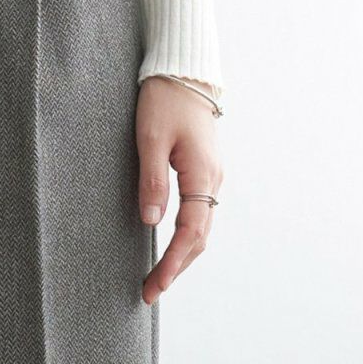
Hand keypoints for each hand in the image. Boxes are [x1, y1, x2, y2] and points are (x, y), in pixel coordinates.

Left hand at [136, 76, 224, 303]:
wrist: (184, 70)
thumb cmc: (164, 99)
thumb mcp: (150, 138)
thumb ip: (152, 181)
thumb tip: (151, 222)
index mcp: (202, 174)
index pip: (189, 232)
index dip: (172, 263)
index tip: (155, 286)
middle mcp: (213, 180)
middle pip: (199, 238)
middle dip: (175, 268)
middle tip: (149, 292)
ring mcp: (211, 177)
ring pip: (201, 229)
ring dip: (181, 257)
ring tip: (158, 278)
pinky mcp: (204, 172)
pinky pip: (199, 214)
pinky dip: (185, 238)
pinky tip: (170, 248)